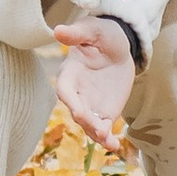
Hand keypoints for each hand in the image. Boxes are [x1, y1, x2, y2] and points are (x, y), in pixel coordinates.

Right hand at [51, 14, 136, 155]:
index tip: (77, 110)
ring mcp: (90, 104)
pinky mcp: (104, 112)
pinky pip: (103, 128)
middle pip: (77, 110)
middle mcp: (77, 92)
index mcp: (70, 74)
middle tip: (99, 129)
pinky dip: (107, 139)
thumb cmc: (102, 35)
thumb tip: (58, 30)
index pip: (65, 90)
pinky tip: (115, 146)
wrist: (118, 47)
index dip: (70, 101)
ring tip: (108, 140)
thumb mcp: (92, 30)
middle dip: (86, 120)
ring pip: (89, 124)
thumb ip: (77, 33)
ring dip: (97, 133)